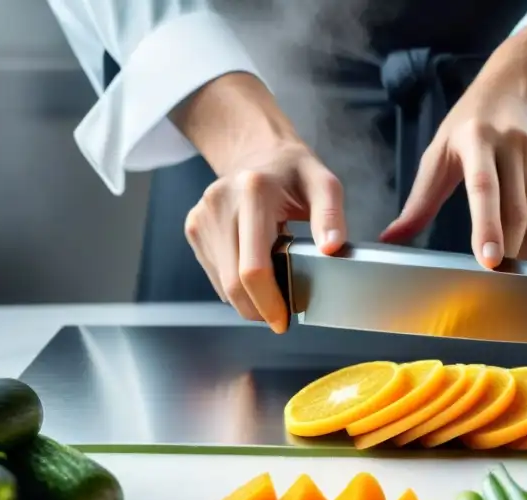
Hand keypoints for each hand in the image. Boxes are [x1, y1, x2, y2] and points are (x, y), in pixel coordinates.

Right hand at [173, 73, 346, 330]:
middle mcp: (220, 203)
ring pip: (221, 283)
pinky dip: (235, 285)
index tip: (283, 320)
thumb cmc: (293, 172)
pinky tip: (256, 273)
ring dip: (247, 299)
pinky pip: (215, 273)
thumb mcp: (324, 184)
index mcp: (253, 192)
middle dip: (257, 309)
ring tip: (272, 291)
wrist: (256, 151)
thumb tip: (332, 247)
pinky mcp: (194, 227)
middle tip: (280, 317)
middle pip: (233, 283)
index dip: (268, 303)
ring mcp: (202, 216)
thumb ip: (331, 215)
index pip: (254, 268)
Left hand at [379, 75, 526, 267]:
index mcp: (478, 138)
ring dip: (524, 256)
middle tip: (490, 277)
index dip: (486, 227)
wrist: (521, 87)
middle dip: (505, 254)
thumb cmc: (473, 124)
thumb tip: (391, 239)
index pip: (484, 188)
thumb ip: (419, 200)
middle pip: (517, 216)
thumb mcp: (440, 152)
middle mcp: (517, 145)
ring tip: (506, 263)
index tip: (488, 259)